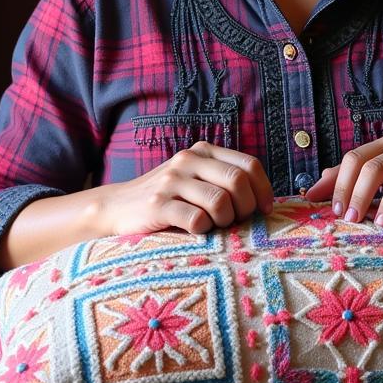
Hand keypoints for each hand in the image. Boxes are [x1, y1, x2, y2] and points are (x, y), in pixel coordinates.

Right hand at [98, 142, 272, 235]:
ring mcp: (171, 181)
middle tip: (236, 222)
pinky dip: (203, 230)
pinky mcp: (157, 205)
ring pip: (220, 201)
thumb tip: (264, 200)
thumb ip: (224, 180)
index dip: (264, 189)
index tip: (265, 210)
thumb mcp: (196, 178)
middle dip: (246, 207)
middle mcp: (188, 160)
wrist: (118, 207)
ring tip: (215, 226)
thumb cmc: (169, 198)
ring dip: (225, 221)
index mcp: (204, 151)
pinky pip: (195, 219)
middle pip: (238, 181)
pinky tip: (196, 231)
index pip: (249, 164)